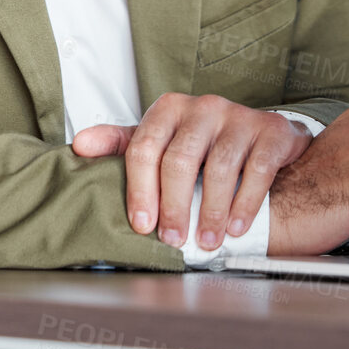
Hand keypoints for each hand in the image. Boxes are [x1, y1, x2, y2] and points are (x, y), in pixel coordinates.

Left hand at [71, 93, 312, 249]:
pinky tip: (235, 228)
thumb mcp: (160, 137)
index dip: (140, 190)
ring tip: (206, 241)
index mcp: (168, 108)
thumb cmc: (202, 142)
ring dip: (210, 213)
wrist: (263, 134)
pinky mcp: (270, 132)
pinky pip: (256, 171)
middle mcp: (203, 107)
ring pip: (218, 169)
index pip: (144, 148)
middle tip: (172, 240)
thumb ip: (120, 143)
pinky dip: (244, 204)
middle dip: (173, 207)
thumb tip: (78, 146)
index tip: (142, 224)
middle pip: (179, 161)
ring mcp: (238, 117)